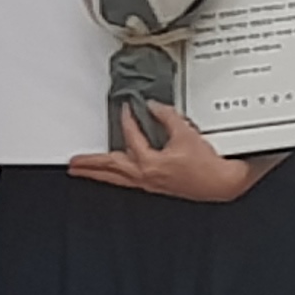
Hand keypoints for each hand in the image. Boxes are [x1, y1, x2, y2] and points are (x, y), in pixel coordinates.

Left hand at [68, 101, 258, 200]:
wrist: (222, 183)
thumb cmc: (207, 166)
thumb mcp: (187, 133)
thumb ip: (167, 117)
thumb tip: (154, 107)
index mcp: (150, 163)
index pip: (131, 137)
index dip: (128, 120)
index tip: (125, 108)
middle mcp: (145, 176)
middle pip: (110, 169)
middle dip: (90, 164)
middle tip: (72, 163)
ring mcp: (149, 184)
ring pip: (116, 179)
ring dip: (97, 174)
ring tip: (81, 171)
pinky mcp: (156, 187)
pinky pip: (127, 182)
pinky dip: (115, 178)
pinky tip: (114, 176)